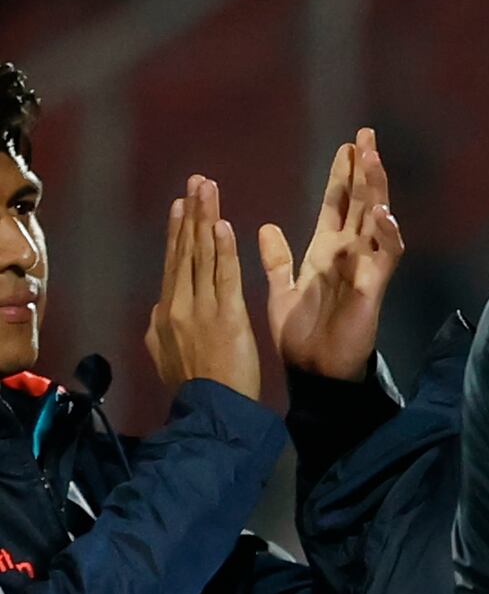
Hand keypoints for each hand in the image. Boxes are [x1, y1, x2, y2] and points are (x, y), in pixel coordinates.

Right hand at [146, 178, 262, 402]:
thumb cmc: (195, 387)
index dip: (178, 232)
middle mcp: (178, 304)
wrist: (210, 411)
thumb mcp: (165, 355)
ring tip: (206, 189)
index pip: (174, 263)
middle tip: (195, 181)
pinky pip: (223, 276)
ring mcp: (200, 309)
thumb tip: (159, 310)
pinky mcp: (225, 317)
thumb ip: (162, 329)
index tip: (181, 204)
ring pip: (201, 256)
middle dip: (190, 213)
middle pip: (184, 250)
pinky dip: (222, 249)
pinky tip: (221, 225)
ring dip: (205, 219)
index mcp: (166, 312)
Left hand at [256, 131, 403, 383]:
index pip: (338, 205)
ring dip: (376, 192)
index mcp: (326, 252)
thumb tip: (266, 228)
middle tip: (366, 136)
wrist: (313, 373)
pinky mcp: (371, 290)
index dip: (343, 176)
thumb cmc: (303, 336)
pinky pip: (382, 259)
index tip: (347, 146)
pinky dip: (385, 237)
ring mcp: (363, 270)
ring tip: (373, 160)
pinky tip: (383, 216)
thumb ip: (277, 259)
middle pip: (361, 204)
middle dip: (364, 170)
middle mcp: (348, 255)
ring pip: (375, 222)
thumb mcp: (283, 288)